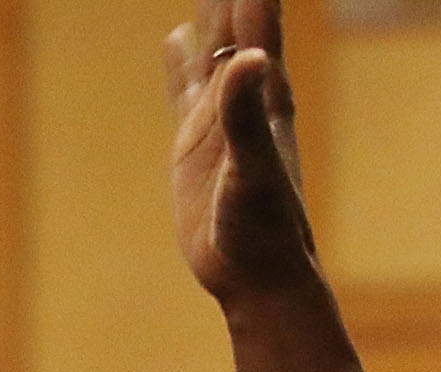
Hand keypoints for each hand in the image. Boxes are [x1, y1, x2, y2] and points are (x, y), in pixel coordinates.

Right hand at [165, 0, 317, 304]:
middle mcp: (244, 91)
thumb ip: (245, 116)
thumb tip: (245, 59)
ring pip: (210, 43)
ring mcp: (219, 114)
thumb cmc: (264, 232)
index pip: (254, 13)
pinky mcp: (195, 142)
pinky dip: (180, 58)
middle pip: (232, 15)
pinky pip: (185, 86)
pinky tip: (176, 36)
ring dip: (209, 6)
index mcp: (263, 89)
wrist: (258, 276)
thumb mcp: (253, 174)